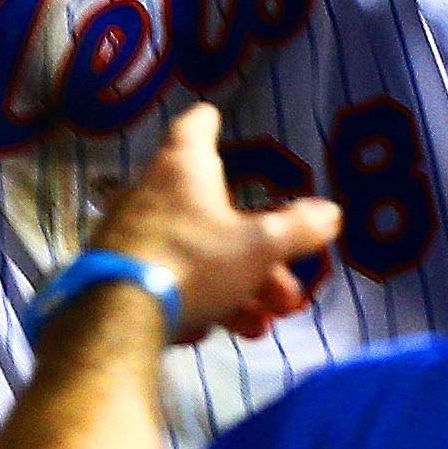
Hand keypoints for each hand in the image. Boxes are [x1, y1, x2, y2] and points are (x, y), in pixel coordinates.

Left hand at [89, 106, 341, 342]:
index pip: (195, 128)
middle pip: (212, 213)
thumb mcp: (258, 248)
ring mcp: (130, 234)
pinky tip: (210, 332)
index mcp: (183, 168)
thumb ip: (297, 230)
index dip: (209, 122)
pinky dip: (194, 301)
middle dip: (255, 255)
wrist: (118, 317)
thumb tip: (332, 212)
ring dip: (233, 289)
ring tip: (258, 326)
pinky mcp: (115, 274)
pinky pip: (166, 281)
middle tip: (283, 292)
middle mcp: (151, 192)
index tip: (215, 116)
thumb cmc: (194, 262)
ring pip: (194, 256)